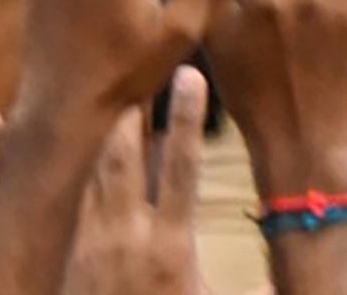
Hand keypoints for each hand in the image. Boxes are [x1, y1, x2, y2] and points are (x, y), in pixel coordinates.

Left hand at [66, 66, 209, 294]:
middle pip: (126, 154)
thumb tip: (274, 282)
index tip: (190, 74)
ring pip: (99, 171)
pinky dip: (89, 172)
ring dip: (108, 136)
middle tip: (140, 73)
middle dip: (132, 112)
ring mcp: (95, 245)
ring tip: (117, 101)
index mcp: (172, 248)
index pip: (182, 167)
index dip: (188, 119)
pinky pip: (81, 200)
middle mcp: (130, 237)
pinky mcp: (72, 258)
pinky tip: (92, 157)